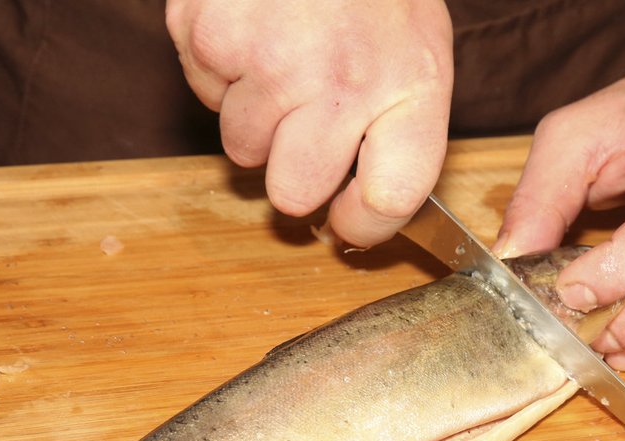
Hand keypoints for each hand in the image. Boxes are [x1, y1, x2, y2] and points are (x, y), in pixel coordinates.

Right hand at [166, 0, 453, 245]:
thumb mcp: (419, 54)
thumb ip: (401, 136)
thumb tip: (361, 210)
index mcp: (407, 87)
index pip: (388, 201)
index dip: (364, 226)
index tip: (350, 219)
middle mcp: (339, 81)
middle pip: (293, 194)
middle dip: (295, 175)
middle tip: (306, 132)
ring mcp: (267, 59)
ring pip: (240, 148)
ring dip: (257, 118)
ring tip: (284, 59)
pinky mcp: (206, 35)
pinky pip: (204, 94)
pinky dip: (222, 73)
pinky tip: (253, 30)